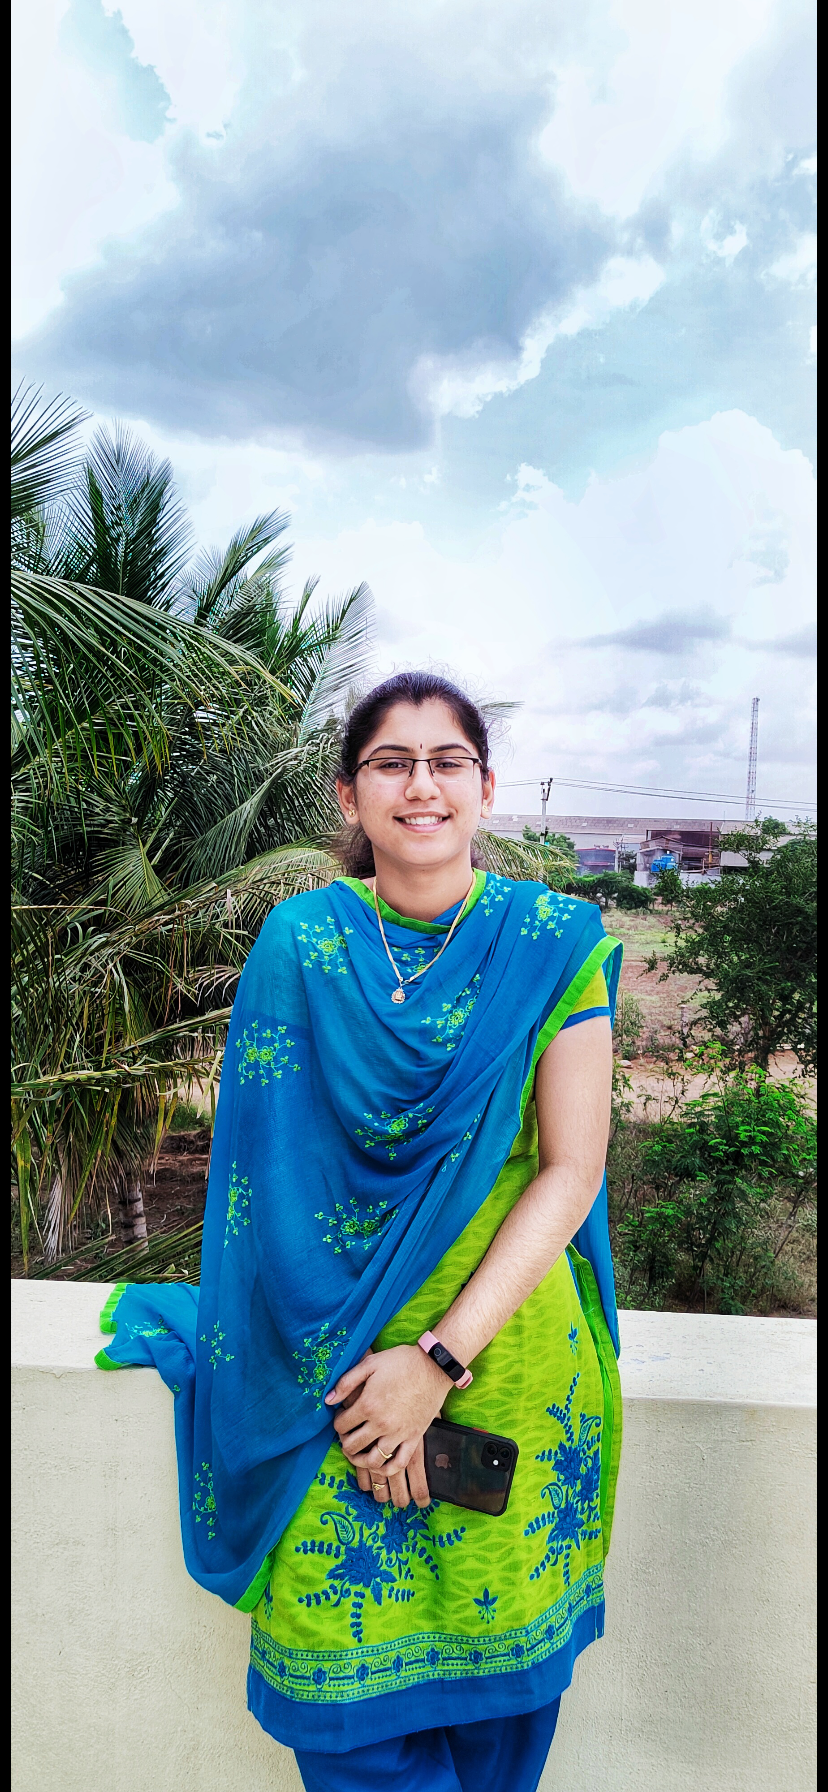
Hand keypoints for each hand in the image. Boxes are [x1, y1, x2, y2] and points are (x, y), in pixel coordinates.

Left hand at [325, 1344, 446, 1507]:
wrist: (433, 1366)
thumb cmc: (401, 1362)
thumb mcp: (370, 1364)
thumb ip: (346, 1382)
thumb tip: (328, 1400)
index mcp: (368, 1405)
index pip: (342, 1425)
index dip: (337, 1422)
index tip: (342, 1417)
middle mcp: (381, 1424)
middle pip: (353, 1446)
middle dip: (345, 1442)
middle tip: (347, 1436)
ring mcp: (398, 1434)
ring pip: (373, 1461)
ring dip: (360, 1460)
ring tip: (358, 1454)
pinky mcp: (414, 1438)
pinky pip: (398, 1463)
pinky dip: (387, 1469)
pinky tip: (380, 1464)